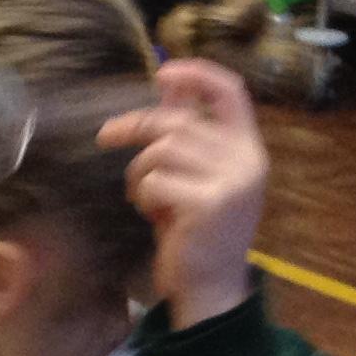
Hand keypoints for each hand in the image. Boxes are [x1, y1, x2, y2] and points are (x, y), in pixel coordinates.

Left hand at [97, 58, 267, 328]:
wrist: (211, 285)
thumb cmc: (197, 228)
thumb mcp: (196, 174)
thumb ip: (188, 131)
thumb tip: (167, 81)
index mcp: (248, 147)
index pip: (232, 92)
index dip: (198, 74)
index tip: (163, 70)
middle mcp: (247, 160)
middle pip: (178, 122)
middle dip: (135, 126)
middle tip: (106, 136)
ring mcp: (232, 181)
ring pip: (162, 150)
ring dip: (139, 171)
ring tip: (143, 196)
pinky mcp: (209, 204)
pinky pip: (155, 181)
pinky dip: (143, 196)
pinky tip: (154, 215)